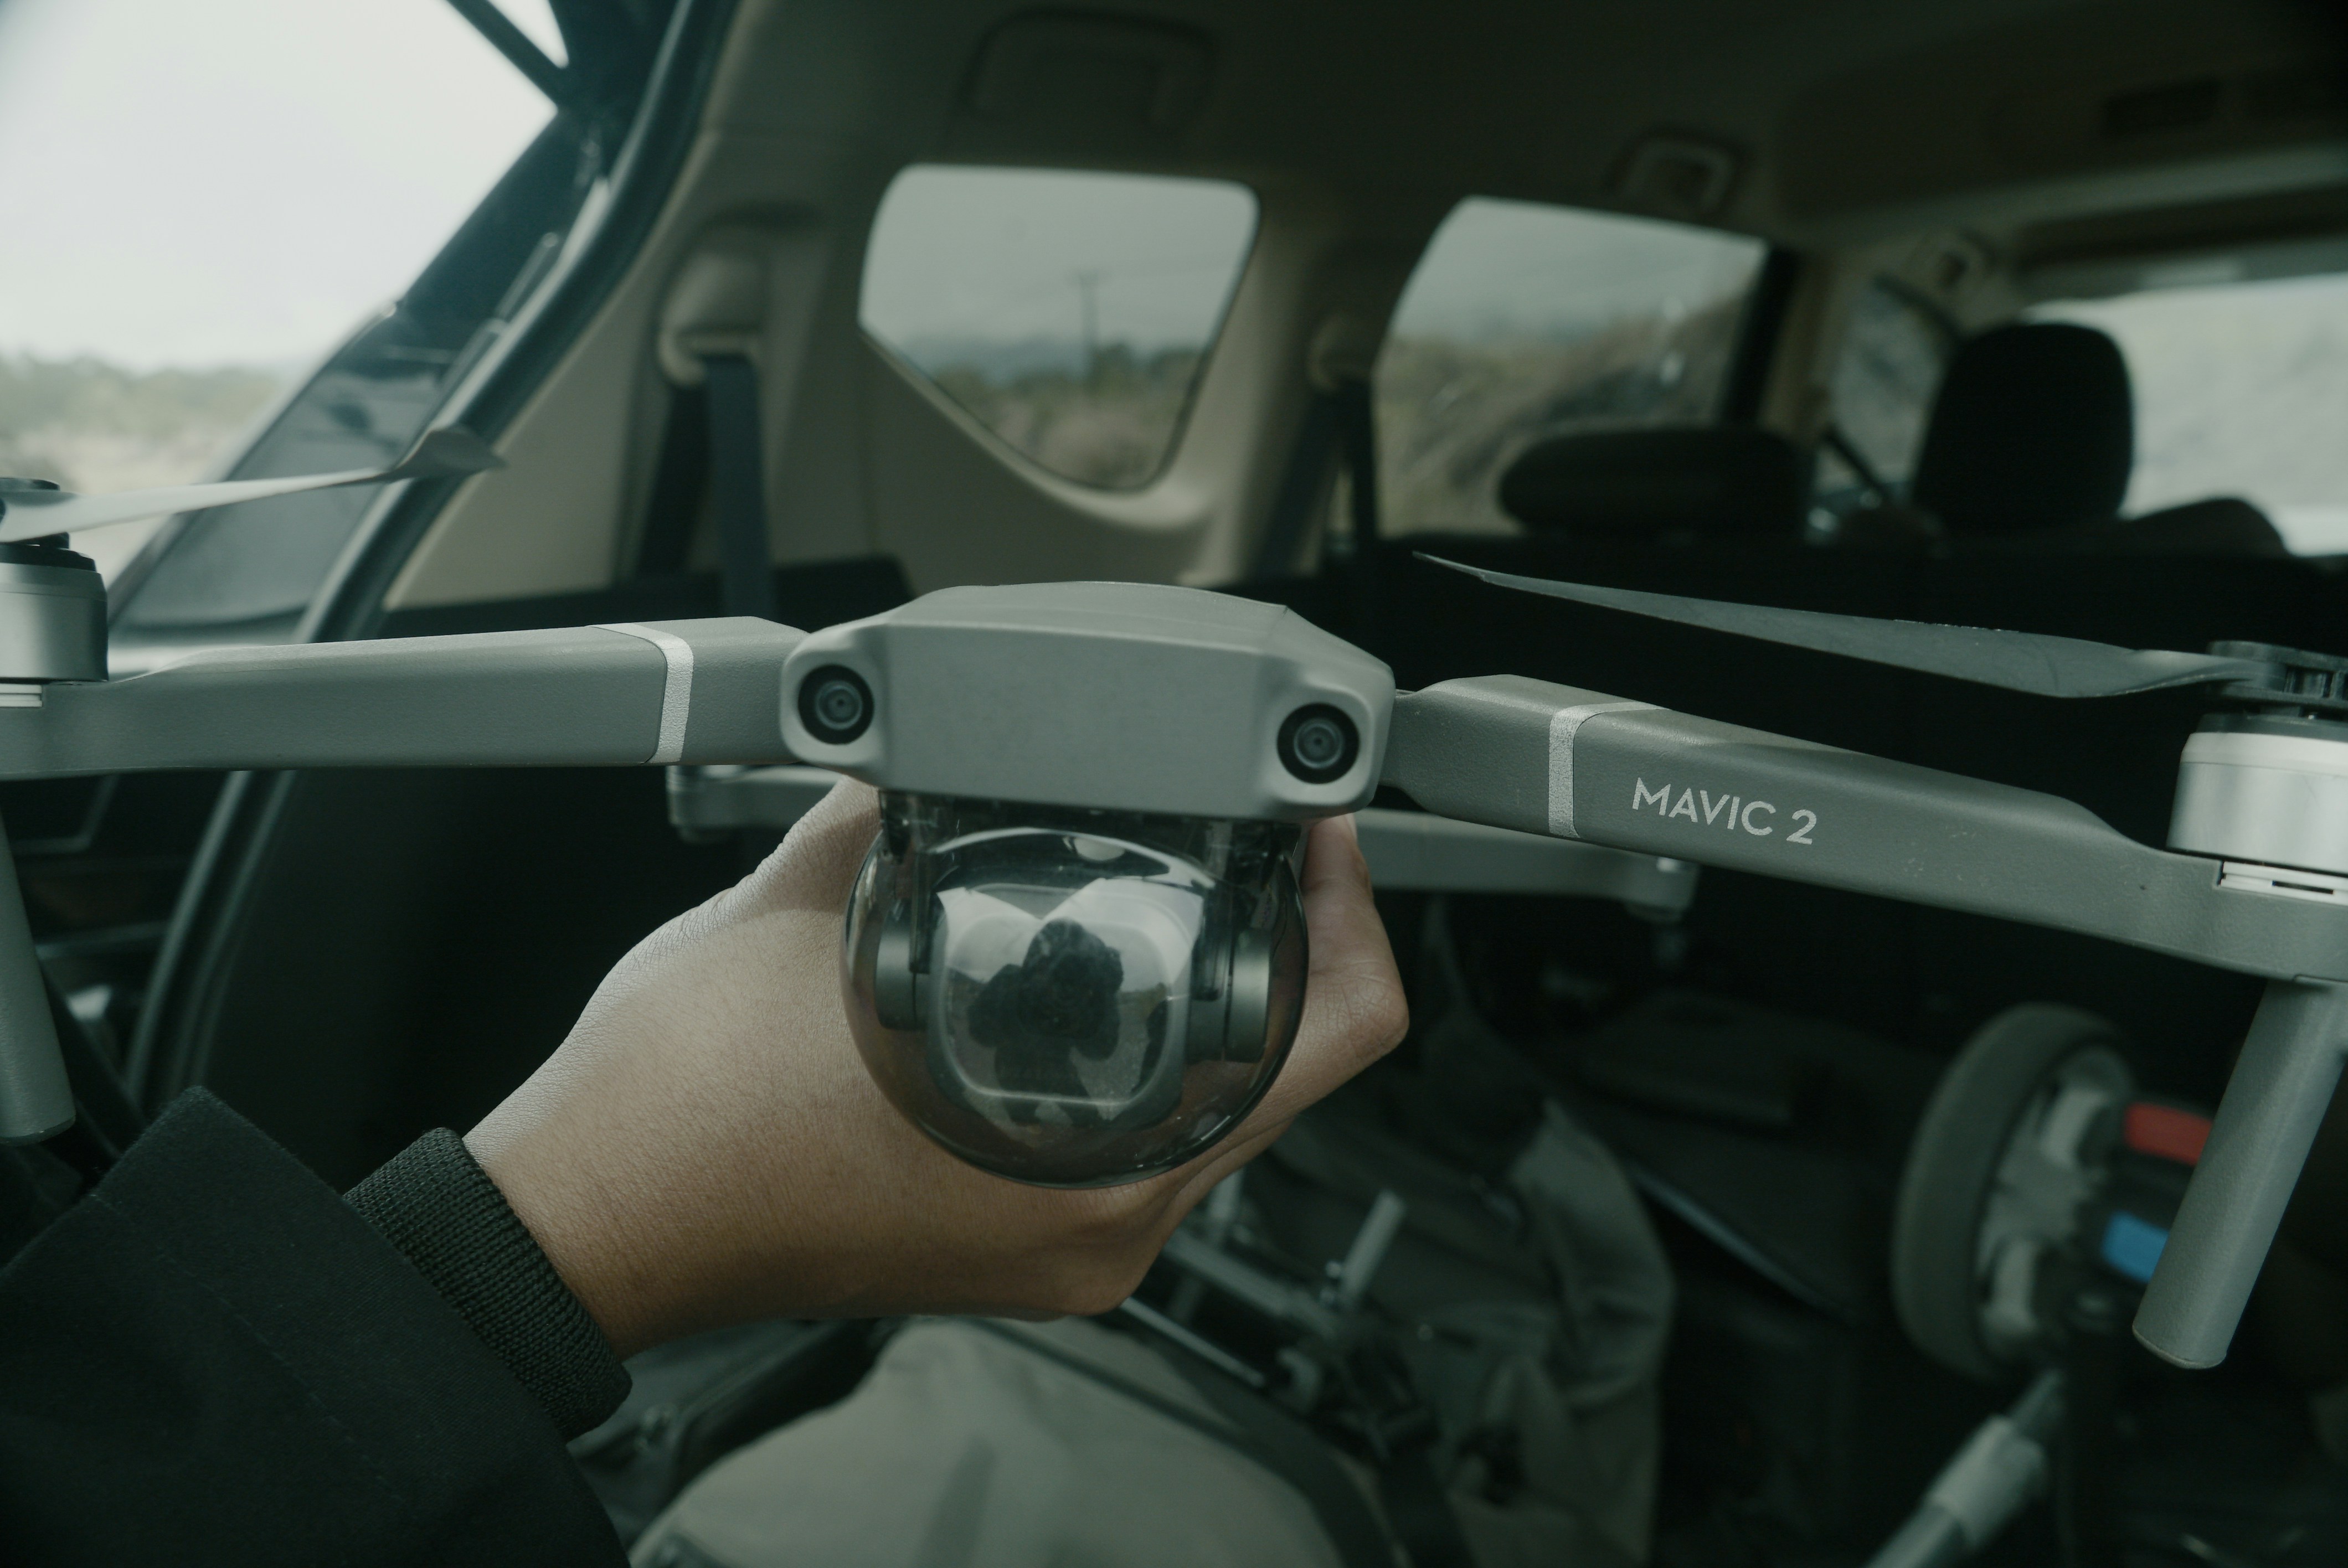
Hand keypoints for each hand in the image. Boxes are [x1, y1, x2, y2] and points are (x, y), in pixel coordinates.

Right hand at [464, 779, 1407, 1357]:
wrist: (589, 1212)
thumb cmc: (679, 1107)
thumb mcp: (816, 907)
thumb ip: (912, 808)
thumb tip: (950, 734)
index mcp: (1092, 1174)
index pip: (1327, 1041)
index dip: (1348, 913)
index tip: (1321, 833)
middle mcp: (1100, 1229)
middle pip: (1288, 1077)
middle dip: (1284, 950)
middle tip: (1262, 848)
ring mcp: (1062, 1248)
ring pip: (1218, 1115)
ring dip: (1215, 1007)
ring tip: (1180, 901)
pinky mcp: (1015, 1245)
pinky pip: (1138, 1144)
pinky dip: (1142, 1061)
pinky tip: (1093, 985)